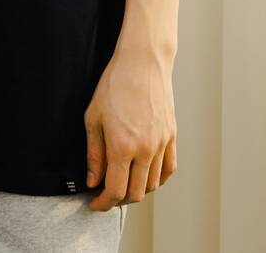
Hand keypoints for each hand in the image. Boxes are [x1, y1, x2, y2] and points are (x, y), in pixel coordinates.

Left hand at [83, 42, 176, 211]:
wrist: (142, 62)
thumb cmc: (114, 85)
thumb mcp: (93, 118)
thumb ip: (94, 154)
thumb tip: (93, 181)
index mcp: (122, 147)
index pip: (115, 191)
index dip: (103, 203)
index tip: (95, 203)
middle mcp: (145, 150)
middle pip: (135, 193)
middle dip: (118, 200)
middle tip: (106, 195)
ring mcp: (161, 144)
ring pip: (152, 184)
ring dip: (137, 191)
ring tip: (123, 183)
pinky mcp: (172, 136)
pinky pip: (168, 169)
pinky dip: (157, 180)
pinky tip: (145, 176)